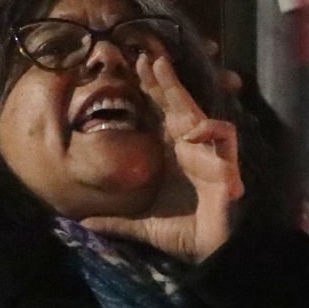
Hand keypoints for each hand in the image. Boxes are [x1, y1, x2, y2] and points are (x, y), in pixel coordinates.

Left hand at [81, 53, 242, 261]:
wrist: (212, 252)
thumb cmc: (182, 232)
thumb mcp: (141, 225)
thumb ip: (115, 221)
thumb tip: (83, 223)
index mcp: (169, 153)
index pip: (156, 114)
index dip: (146, 91)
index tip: (127, 68)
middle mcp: (188, 147)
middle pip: (174, 103)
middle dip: (160, 79)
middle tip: (140, 55)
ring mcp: (207, 152)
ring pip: (195, 109)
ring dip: (179, 89)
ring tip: (159, 68)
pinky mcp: (226, 163)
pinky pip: (225, 134)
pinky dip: (212, 129)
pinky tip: (193, 131)